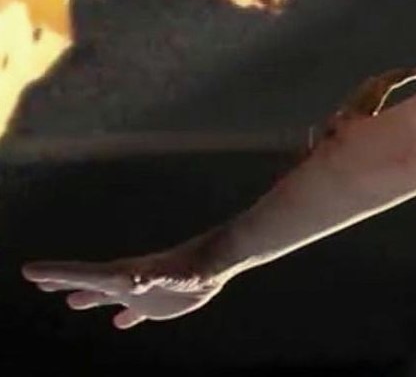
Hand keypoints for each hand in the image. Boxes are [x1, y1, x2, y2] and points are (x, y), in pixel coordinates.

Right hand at [22, 238, 226, 329]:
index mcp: (122, 274)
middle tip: (40, 281)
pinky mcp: (159, 302)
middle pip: (88, 282)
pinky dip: (127, 317)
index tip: (29, 271)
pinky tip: (120, 322)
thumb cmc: (193, 266)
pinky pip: (137, 311)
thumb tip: (132, 281)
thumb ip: (149, 277)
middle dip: (64, 281)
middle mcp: (127, 280)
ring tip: (71, 302)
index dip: (55, 273)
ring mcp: (142, 291)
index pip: (82, 274)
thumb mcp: (168, 273)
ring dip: (89, 298)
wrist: (217, 262)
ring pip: (108, 295)